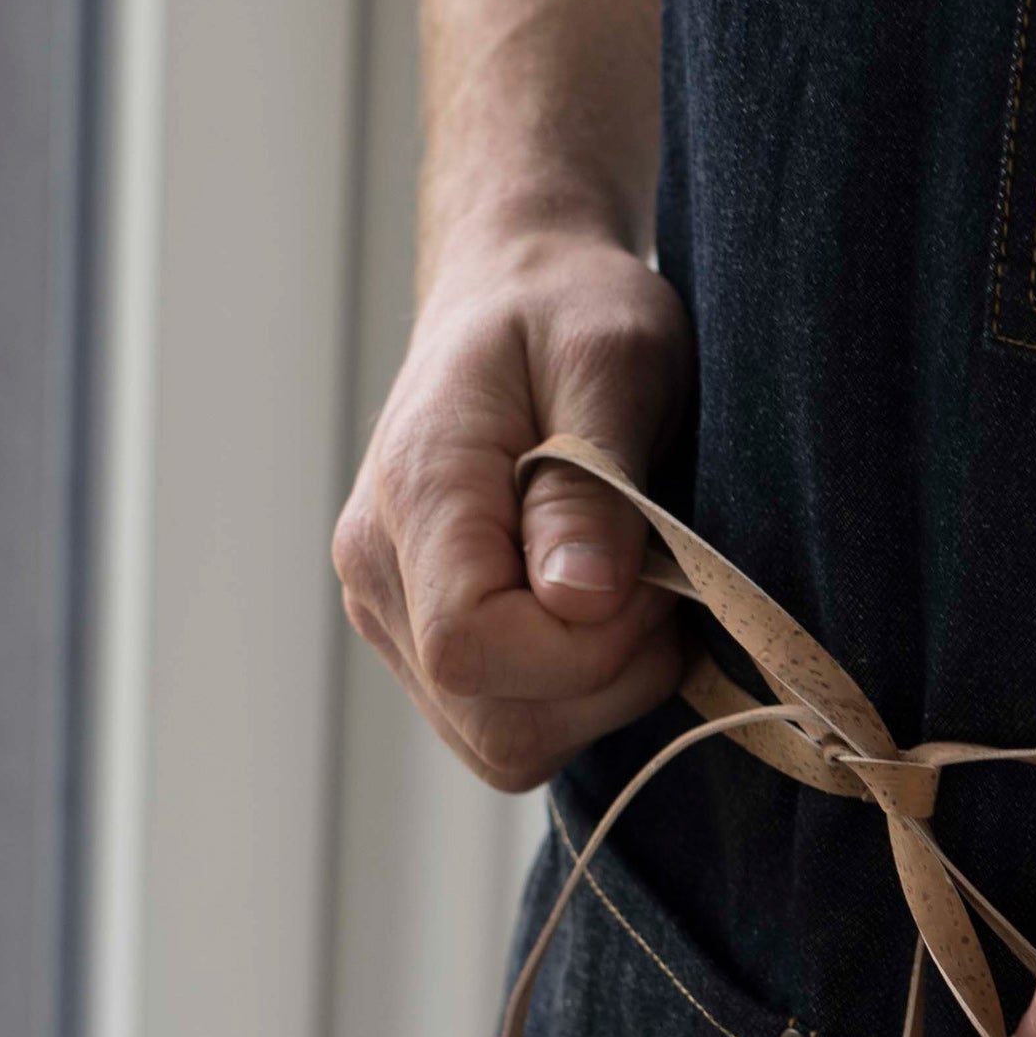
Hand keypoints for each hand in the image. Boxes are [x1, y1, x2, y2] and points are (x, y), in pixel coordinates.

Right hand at [333, 221, 695, 790]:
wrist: (519, 293)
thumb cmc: (573, 311)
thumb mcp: (611, 361)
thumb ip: (592, 484)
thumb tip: (577, 601)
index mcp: (415, 498)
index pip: (474, 646)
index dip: (586, 642)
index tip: (648, 573)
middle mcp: (379, 574)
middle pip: (495, 721)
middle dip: (608, 677)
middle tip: (656, 580)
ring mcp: (393, 617)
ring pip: (504, 743)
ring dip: (600, 693)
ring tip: (631, 588)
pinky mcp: (425, 642)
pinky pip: (507, 725)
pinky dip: (577, 693)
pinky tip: (603, 612)